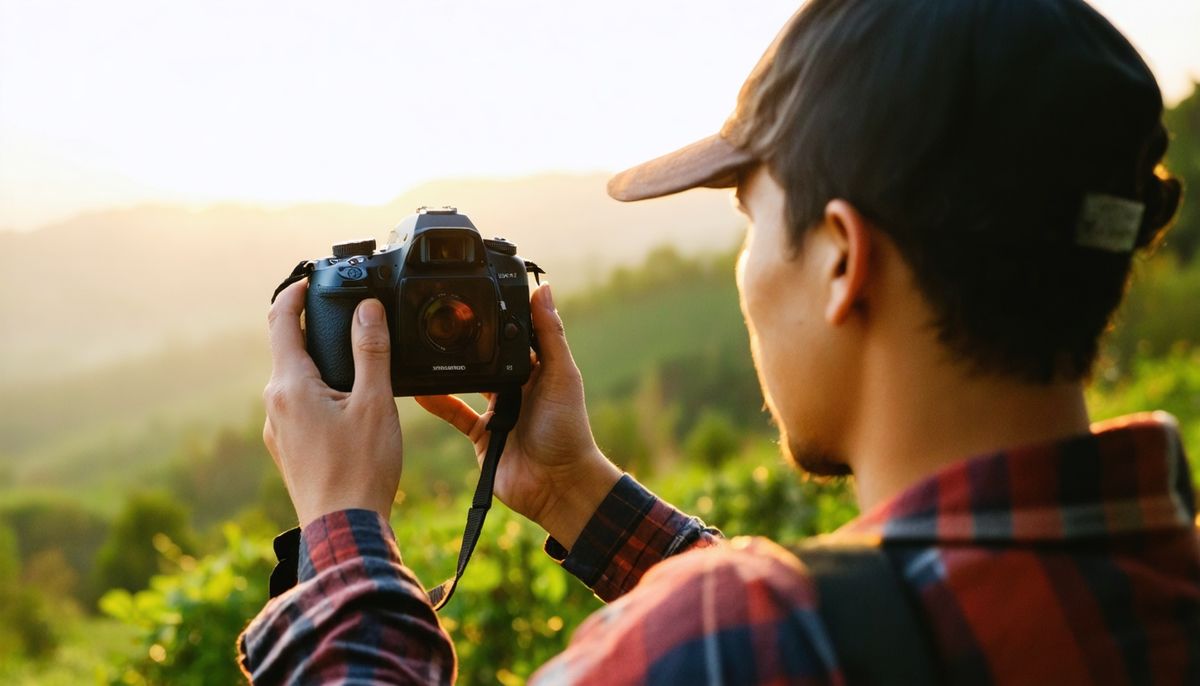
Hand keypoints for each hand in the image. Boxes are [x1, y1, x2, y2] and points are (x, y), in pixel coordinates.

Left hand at [262, 280, 403, 526]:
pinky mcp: (287, 449)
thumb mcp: (375, 404)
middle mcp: (274, 405)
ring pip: (295, 380)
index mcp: (290, 386)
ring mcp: (277, 430)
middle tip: (347, 315)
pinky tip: (350, 405)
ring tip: (357, 362)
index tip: (311, 278)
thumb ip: (371, 351)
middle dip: (315, 329)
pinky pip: (299, 406)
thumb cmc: (362, 471)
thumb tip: (367, 309)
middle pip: (288, 350)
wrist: (344, 531)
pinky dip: (320, 392)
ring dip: (320, 363)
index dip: (294, 293)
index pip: (280, 321)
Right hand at [416, 284, 620, 549]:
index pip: (514, 334)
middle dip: (467, 340)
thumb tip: (544, 289)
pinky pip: (454, 413)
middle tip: (439, 317)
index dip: (497, 315)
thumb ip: (549, 334)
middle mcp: (517, 387)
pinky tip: (417, 388)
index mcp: (538, 368)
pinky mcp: (482, 435)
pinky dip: (436, 402)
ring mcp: (498, 411)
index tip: (473, 293)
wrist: (556, 484)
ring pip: (466, 382)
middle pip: (486, 356)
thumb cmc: (567, 429)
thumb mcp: (561, 375)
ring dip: (447, 369)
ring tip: (422, 346)